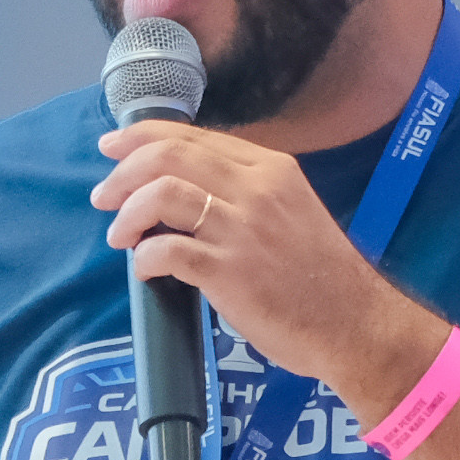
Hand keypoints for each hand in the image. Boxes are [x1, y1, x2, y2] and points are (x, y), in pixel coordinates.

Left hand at [92, 124, 441, 407]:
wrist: (355, 323)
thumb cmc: (320, 274)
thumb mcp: (289, 210)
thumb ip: (243, 192)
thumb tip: (183, 189)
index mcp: (270, 168)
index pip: (193, 137)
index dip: (142, 138)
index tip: (112, 150)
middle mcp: (256, 189)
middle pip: (168, 157)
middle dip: (123, 173)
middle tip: (104, 197)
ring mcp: (242, 230)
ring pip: (161, 194)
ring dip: (127, 215)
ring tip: (121, 237)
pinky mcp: (230, 272)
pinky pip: (166, 249)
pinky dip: (144, 257)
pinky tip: (145, 268)